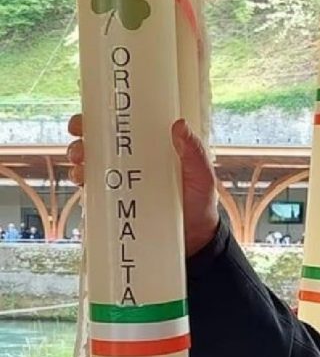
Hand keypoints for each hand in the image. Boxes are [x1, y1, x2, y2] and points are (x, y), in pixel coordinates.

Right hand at [66, 114, 219, 256]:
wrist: (194, 239)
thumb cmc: (200, 202)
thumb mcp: (201, 176)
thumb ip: (194, 153)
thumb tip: (179, 124)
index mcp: (154, 148)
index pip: (126, 126)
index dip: (103, 118)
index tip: (89, 116)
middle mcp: (135, 161)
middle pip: (101, 142)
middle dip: (83, 137)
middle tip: (80, 140)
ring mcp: (123, 181)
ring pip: (92, 162)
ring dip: (79, 158)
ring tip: (80, 162)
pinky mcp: (116, 202)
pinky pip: (93, 188)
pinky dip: (82, 181)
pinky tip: (81, 180)